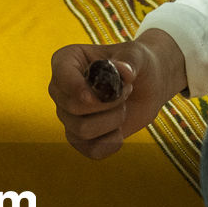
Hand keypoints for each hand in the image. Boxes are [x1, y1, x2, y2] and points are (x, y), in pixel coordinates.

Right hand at [47, 29, 186, 158]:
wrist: (147, 86)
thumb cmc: (137, 64)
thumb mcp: (137, 56)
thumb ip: (130, 61)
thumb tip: (124, 71)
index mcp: (67, 60)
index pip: (61, 74)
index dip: (76, 87)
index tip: (96, 95)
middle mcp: (60, 89)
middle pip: (73, 107)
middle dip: (108, 103)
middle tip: (126, 91)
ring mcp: (67, 115)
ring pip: (82, 130)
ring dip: (113, 121)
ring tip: (123, 107)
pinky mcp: (79, 138)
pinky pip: (90, 150)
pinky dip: (111, 143)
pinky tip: (120, 130)